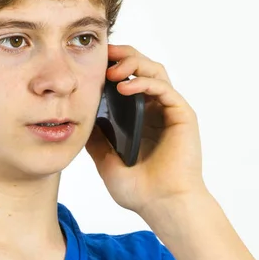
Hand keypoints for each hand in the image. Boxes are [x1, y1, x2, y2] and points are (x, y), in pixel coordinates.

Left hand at [85, 44, 208, 217]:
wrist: (162, 206)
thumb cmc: (139, 189)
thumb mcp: (105, 159)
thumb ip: (95, 137)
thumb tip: (76, 118)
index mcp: (139, 117)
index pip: (127, 80)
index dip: (112, 66)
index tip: (92, 61)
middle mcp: (155, 109)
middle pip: (142, 68)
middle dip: (123, 56)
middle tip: (104, 54)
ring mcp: (169, 111)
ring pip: (155, 71)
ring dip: (133, 63)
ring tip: (111, 70)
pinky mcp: (182, 115)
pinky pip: (164, 88)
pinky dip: (144, 82)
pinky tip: (124, 87)